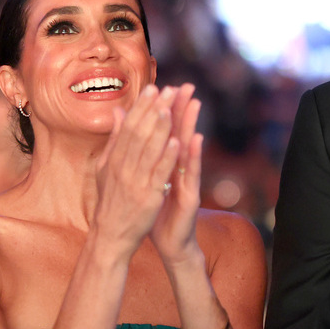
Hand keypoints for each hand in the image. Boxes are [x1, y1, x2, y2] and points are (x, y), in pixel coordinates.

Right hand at [94, 85, 182, 257]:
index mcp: (113, 160)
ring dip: (160, 128)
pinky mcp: (148, 197)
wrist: (111, 236)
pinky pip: (159, 173)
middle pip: (139, 134)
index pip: (129, 128)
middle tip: (167, 90)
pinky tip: (177, 141)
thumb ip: (114, 140)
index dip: (141, 107)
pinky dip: (167, 157)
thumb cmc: (111, 201)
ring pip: (148, 150)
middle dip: (153, 111)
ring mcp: (135, 182)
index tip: (152, 88)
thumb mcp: (105, 169)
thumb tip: (119, 112)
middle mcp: (122, 168)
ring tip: (170, 107)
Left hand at [149, 83, 205, 266]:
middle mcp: (179, 169)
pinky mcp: (191, 195)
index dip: (165, 111)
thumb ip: (144, 159)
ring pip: (189, 149)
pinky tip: (192, 139)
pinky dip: (191, 156)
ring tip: (193, 103)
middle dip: (182, 110)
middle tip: (187, 86)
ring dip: (191, 125)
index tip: (164, 86)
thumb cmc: (158, 211)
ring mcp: (187, 181)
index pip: (166, 133)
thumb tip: (135, 139)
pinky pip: (191, 173)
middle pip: (180, 134)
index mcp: (166, 165)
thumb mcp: (147, 181)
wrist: (170, 242)